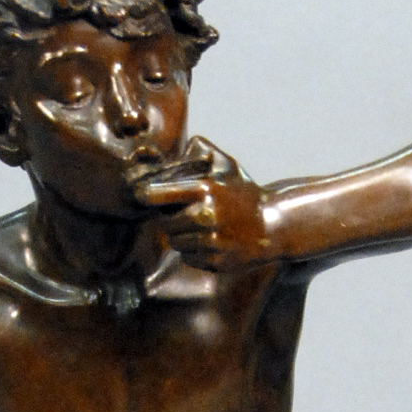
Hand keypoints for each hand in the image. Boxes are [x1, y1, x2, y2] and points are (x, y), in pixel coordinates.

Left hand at [134, 137, 269, 271]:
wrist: (272, 228)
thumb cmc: (245, 197)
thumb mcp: (227, 171)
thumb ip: (202, 155)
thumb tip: (177, 150)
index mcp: (205, 191)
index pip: (159, 194)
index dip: (145, 195)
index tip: (139, 195)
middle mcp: (205, 216)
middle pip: (164, 222)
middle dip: (170, 220)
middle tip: (184, 216)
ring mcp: (209, 241)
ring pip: (175, 242)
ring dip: (181, 237)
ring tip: (200, 230)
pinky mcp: (213, 262)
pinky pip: (188, 257)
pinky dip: (194, 252)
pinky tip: (210, 243)